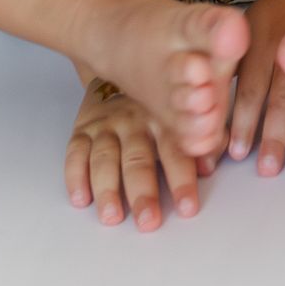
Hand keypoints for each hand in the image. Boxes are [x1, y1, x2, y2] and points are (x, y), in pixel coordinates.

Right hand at [65, 77, 207, 230]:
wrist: (123, 64)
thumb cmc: (162, 102)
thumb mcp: (188, 113)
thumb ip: (205, 138)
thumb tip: (209, 166)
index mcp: (164, 119)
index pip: (175, 152)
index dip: (182, 180)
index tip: (187, 209)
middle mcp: (134, 122)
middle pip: (138, 160)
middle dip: (143, 193)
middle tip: (148, 221)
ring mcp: (107, 125)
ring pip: (105, 158)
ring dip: (107, 189)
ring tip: (112, 216)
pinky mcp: (82, 129)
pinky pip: (75, 152)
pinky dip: (75, 176)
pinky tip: (80, 199)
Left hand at [227, 0, 284, 173]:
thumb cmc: (284, 4)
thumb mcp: (252, 22)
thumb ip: (234, 60)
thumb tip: (209, 102)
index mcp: (264, 40)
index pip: (249, 87)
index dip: (241, 121)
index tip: (235, 153)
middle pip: (284, 97)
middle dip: (275, 135)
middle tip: (269, 168)